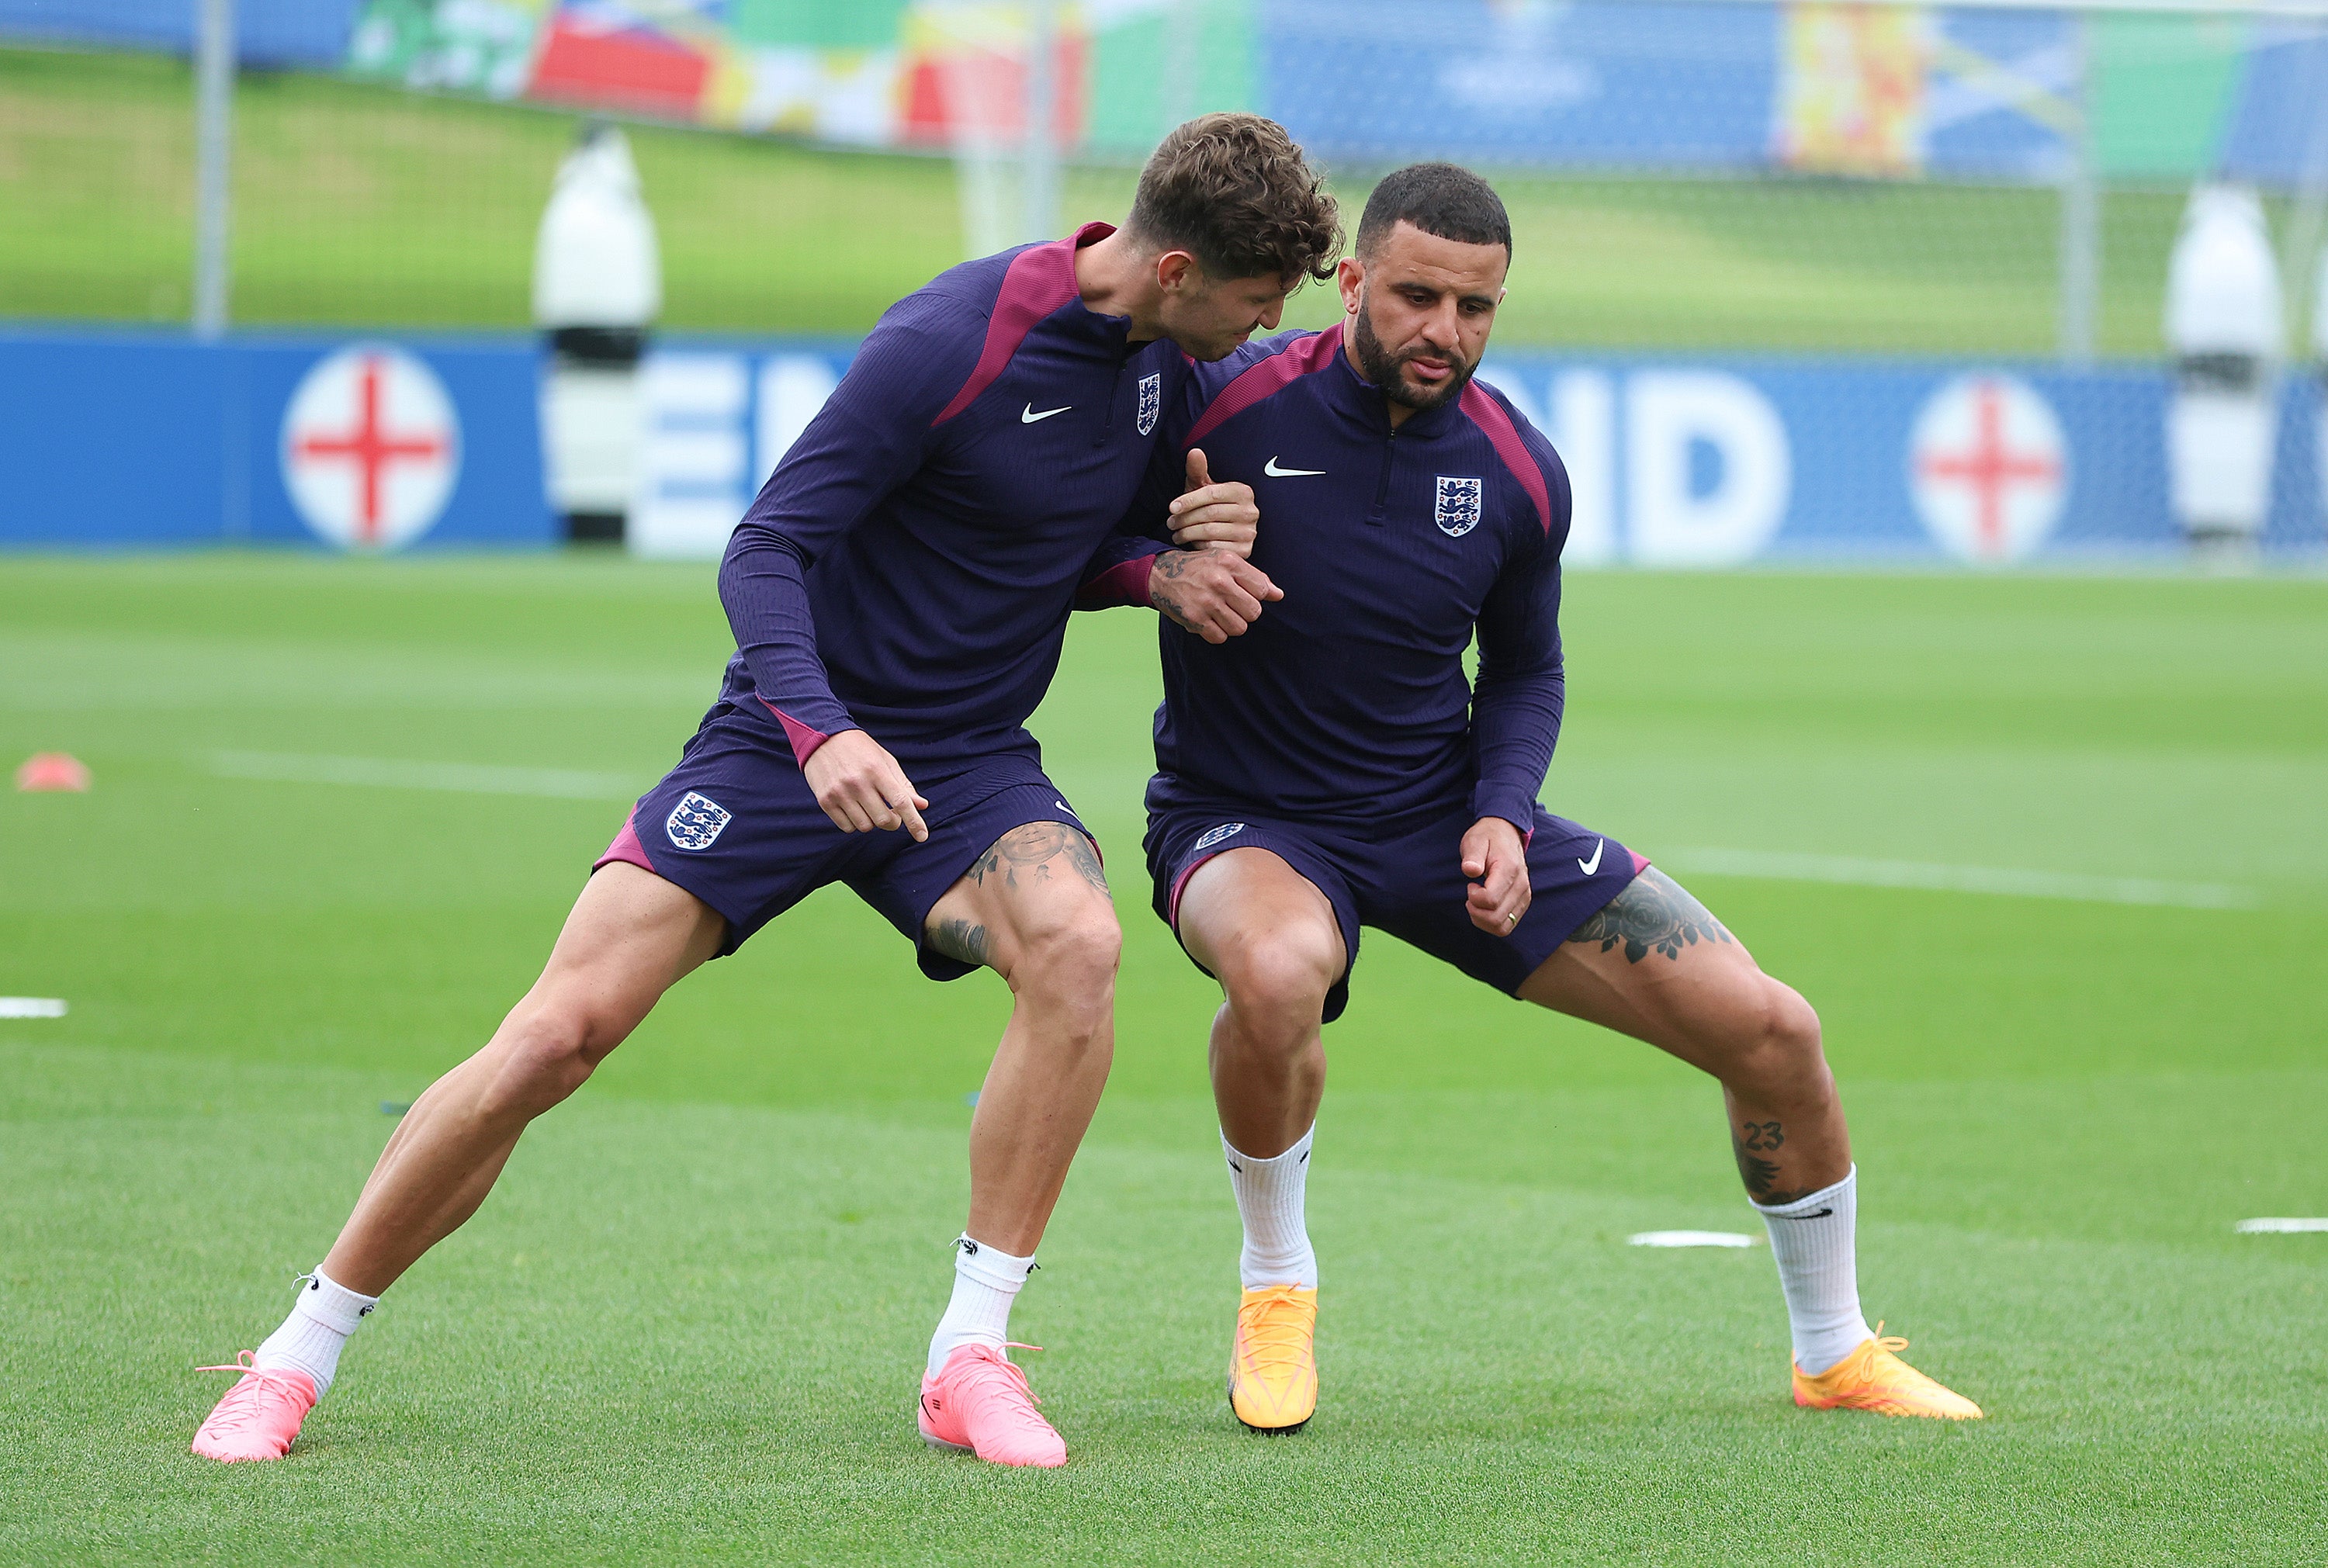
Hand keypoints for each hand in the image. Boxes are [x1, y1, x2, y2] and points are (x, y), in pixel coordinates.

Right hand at [801, 729, 928, 840]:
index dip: (914, 822)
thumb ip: (903, 785)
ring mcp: (839, 793)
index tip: (922, 836)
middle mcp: (857, 783)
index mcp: (876, 770)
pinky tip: (854, 808)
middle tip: (890, 811)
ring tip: (868, 805)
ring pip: (865, 826)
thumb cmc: (860, 750)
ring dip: (872, 822)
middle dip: (892, 821)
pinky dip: (855, 823)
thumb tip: (922, 805)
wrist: (822, 738)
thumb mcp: (885, 760)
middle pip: (884, 821)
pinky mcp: (825, 801)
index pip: (900, 802)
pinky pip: (847, 827)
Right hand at [1149, 549, 1282, 643]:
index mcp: (1229, 563)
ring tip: (1222, 613)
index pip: (1262, 590)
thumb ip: (1254, 577)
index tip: (1245, 593)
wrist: (1162, 575)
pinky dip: (1217, 633)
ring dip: (1233, 624)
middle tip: (1233, 605)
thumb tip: (1278, 595)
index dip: (1257, 595)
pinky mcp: (1195, 619)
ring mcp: (1206, 602)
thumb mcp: (1227, 562)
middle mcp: (1218, 581)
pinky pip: (1220, 637)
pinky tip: (1210, 621)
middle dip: (1247, 612)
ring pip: (1239, 628)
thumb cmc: (1200, 567)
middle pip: (1254, 612)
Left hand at [1166, 448, 1258, 556]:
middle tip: (1170, 523)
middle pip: (1209, 514)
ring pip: (1210, 532)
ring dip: (1187, 533)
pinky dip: (1198, 546)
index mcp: (1243, 491)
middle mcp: (1251, 511)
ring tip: (1176, 533)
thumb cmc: (1211, 506)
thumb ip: (1198, 470)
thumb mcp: (1204, 487)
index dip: (1189, 500)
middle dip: (1185, 519)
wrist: (1225, 532)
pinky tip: (1190, 543)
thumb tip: (1194, 452)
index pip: (1212, 494)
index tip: (1171, 507)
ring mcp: (1250, 532)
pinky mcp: (1245, 550)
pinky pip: (1215, 547)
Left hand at [1462, 816, 1530, 934]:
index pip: (1490, 899)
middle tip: (1470, 896)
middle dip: (1476, 912)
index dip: (1473, 897)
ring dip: (1483, 920)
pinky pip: (1507, 925)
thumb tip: (1470, 869)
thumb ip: (1472, 855)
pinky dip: (1491, 923)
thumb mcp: (1475, 840)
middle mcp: (1521, 886)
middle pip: (1496, 918)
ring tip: (1476, 903)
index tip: (1470, 885)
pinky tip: (1484, 907)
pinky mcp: (1522, 903)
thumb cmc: (1487, 838)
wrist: (1506, 833)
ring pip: (1503, 927)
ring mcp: (1524, 896)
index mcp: (1509, 870)